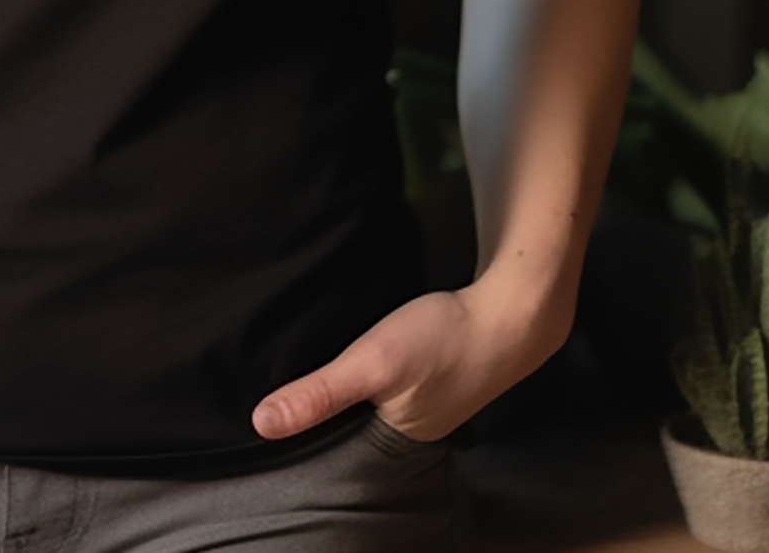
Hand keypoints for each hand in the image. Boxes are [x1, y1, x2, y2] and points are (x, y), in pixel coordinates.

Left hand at [251, 278, 563, 444]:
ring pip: (362, 409)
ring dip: (340, 393)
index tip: (261, 416)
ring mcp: (417, 411)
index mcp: (389, 449)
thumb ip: (320, 393)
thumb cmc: (443, 339)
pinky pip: (379, 389)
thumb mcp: (372, 363)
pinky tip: (348, 358)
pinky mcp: (423, 383)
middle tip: (276, 387)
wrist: (507, 314)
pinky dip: (363, 377)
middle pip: (344, 432)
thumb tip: (261, 423)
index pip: (329, 454)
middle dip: (316, 415)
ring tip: (301, 373)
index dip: (298, 438)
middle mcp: (402, 438)